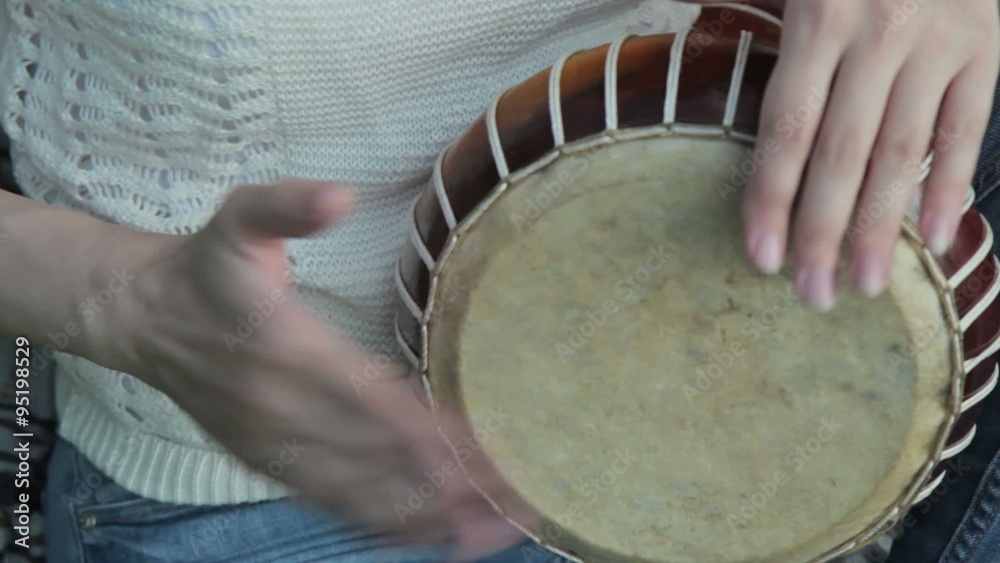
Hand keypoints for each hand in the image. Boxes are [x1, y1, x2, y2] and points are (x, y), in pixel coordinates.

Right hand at [103, 179, 521, 559]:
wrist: (142, 316)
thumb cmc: (206, 266)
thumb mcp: (240, 216)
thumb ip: (287, 206)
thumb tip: (338, 195)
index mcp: (285, 348)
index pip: (367, 397)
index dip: (423, 429)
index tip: (477, 453)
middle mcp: (281, 408)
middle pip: (373, 453)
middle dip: (444, 480)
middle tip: (507, 501)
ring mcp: (272, 443)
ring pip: (355, 489)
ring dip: (422, 512)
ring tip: (481, 530)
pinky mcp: (265, 461)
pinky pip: (327, 499)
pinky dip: (377, 520)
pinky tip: (422, 535)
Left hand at [686, 0, 999, 309]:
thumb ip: (762, 23)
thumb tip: (712, 71)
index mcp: (819, 15)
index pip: (787, 129)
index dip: (770, 198)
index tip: (760, 256)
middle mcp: (879, 34)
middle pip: (842, 155)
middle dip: (824, 232)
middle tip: (811, 296)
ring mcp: (940, 42)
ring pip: (904, 152)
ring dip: (885, 226)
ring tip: (867, 286)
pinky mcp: (989, 45)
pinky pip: (968, 125)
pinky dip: (951, 179)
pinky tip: (935, 233)